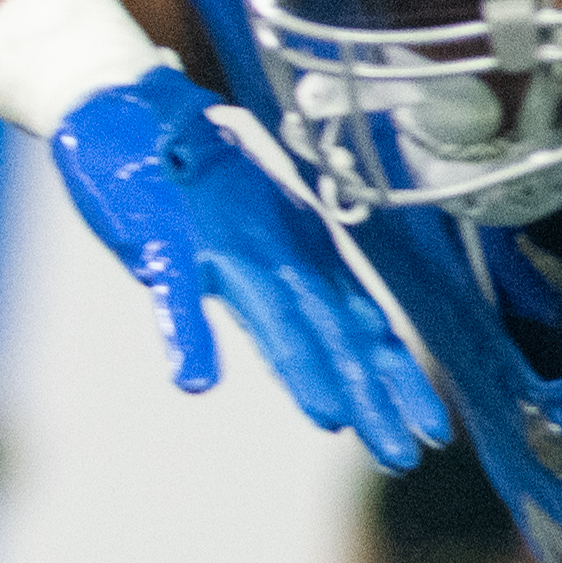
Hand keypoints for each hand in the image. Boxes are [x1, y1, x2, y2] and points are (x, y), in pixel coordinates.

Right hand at [40, 72, 446, 471]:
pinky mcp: (162, 242)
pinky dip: (189, 337)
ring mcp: (223, 247)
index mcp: (303, 253)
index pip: (365, 325)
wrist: (130, 109)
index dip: (398, 378)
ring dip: (309, 372)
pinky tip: (196, 380)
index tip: (431, 429)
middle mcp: (279, 253)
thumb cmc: (195, 174)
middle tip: (405, 453)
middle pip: (336, 334)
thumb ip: (292, 283)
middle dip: (374, 395)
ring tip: (337, 421)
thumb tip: (337, 333)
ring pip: (276, 317)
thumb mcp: (257, 230)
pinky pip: (177, 297)